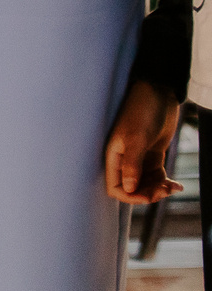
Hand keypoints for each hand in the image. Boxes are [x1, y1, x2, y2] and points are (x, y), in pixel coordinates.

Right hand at [105, 78, 186, 203]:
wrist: (159, 94)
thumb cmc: (142, 111)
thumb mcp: (136, 138)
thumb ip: (131, 164)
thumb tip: (129, 189)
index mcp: (113, 156)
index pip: (115, 187)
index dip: (131, 196)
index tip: (149, 195)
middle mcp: (123, 159)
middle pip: (132, 189)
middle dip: (149, 193)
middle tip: (166, 189)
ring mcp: (138, 157)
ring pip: (146, 184)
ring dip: (159, 189)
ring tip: (174, 186)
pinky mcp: (151, 154)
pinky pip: (156, 176)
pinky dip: (165, 182)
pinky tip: (177, 184)